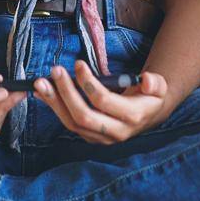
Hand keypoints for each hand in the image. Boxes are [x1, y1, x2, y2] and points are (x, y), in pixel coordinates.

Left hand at [33, 59, 170, 143]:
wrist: (146, 116)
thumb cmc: (149, 96)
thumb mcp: (159, 87)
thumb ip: (155, 83)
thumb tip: (145, 80)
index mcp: (131, 117)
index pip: (103, 102)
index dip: (88, 83)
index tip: (78, 64)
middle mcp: (114, 132)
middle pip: (83, 116)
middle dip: (66, 93)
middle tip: (55, 71)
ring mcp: (100, 137)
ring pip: (71, 123)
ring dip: (54, 102)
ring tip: (40, 83)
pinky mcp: (89, 136)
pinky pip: (67, 122)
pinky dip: (54, 106)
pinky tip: (43, 92)